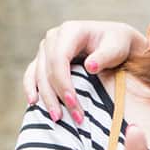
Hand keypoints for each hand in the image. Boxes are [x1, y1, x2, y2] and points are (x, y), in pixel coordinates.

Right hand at [23, 21, 147, 123]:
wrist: (115, 41)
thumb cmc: (118, 44)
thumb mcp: (117, 48)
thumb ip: (105, 56)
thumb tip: (90, 66)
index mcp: (70, 31)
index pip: (59, 59)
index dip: (63, 83)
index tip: (73, 103)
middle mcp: (54, 37)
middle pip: (47, 69)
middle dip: (56, 96)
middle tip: (70, 117)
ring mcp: (46, 48)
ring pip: (38, 74)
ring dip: (45, 97)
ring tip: (57, 117)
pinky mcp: (44, 59)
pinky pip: (32, 74)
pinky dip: (31, 88)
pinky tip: (33, 103)